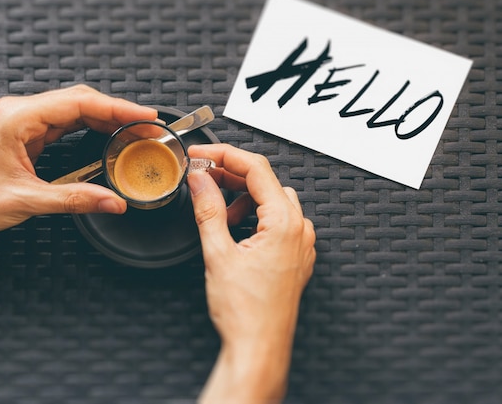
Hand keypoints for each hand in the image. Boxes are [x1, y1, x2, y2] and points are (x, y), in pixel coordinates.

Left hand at [0, 85, 156, 275]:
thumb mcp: (28, 201)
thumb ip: (75, 200)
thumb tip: (113, 202)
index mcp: (18, 118)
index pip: (79, 103)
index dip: (117, 108)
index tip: (144, 115)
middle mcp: (21, 113)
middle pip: (81, 101)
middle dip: (118, 112)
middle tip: (148, 126)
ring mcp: (24, 121)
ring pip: (75, 110)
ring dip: (107, 119)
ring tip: (136, 130)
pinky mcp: (27, 133)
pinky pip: (66, 123)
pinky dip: (91, 127)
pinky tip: (109, 134)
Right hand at [188, 144, 315, 403]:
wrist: (259, 347)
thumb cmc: (244, 311)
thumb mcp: (218, 253)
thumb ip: (208, 209)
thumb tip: (200, 179)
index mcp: (284, 223)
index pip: (256, 169)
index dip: (225, 155)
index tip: (201, 154)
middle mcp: (299, 229)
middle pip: (266, 183)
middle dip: (232, 177)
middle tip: (202, 179)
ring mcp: (301, 244)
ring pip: (273, 201)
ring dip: (244, 198)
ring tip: (219, 213)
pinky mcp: (296, 256)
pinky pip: (279, 222)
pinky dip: (256, 217)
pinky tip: (236, 230)